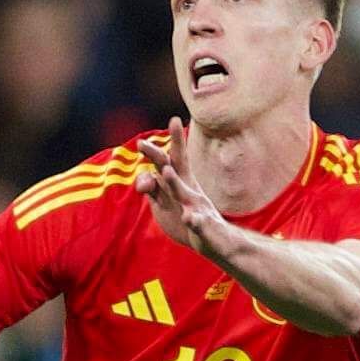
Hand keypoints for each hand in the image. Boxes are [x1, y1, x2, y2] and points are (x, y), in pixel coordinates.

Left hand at [138, 117, 235, 257]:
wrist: (217, 241)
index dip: (173, 140)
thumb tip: (142, 179)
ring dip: (174, 182)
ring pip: (183, 193)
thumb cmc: (189, 216)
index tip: (174, 119)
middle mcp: (189, 190)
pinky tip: (189, 217)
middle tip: (142, 143)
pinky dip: (194, 220)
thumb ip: (152, 189)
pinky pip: (197, 222)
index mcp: (181, 183)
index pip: (173, 159)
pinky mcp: (202, 227)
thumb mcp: (166, 202)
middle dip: (157, 156)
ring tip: (166, 172)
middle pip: (172, 169)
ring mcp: (196, 207)